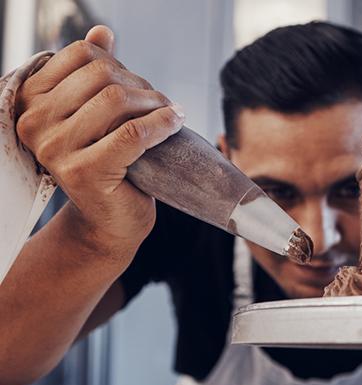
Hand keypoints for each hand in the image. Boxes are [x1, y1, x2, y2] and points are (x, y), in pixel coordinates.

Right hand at [16, 25, 184, 258]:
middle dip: (141, 85)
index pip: (81, 55)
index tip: (138, 87)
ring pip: (117, 100)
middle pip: (102, 75)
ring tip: (170, 114)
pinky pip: (133, 133)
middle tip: (161, 104)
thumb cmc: (108, 164)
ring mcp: (56, 149)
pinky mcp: (86, 172)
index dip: (120, 65)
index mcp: (30, 101)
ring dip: (155, 103)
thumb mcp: (97, 116)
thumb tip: (103, 32)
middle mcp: (35, 123)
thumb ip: (94, 74)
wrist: (111, 220)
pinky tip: (176, 123)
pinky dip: (161, 124)